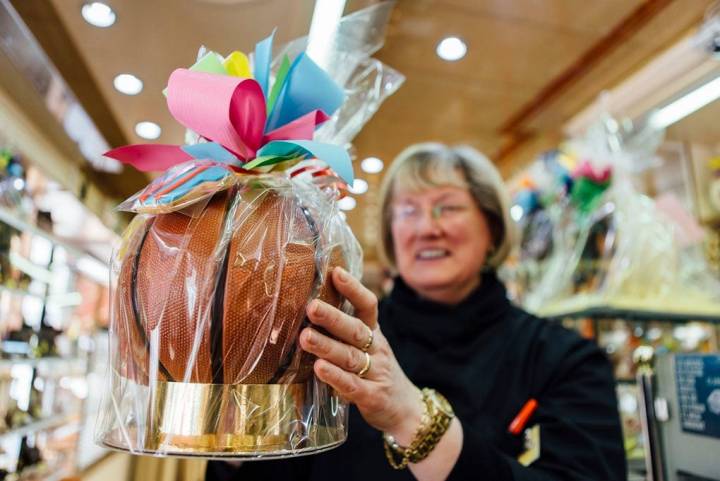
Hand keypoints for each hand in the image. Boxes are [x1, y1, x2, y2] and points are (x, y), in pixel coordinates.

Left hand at [300, 267, 423, 443]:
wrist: (405, 409)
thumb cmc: (376, 371)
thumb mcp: (368, 346)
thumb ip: (344, 330)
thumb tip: (311, 303)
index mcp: (374, 333)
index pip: (368, 306)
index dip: (353, 289)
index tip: (335, 272)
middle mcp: (377, 349)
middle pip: (356, 330)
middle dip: (333, 318)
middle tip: (311, 306)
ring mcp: (376, 373)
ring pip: (350, 357)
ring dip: (327, 347)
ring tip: (304, 337)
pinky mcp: (372, 397)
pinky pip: (352, 386)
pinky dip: (335, 377)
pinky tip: (319, 369)